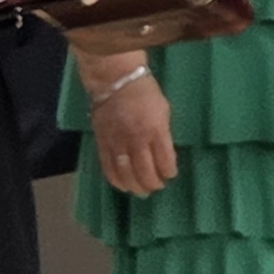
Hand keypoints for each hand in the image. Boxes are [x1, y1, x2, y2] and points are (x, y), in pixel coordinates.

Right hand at [86, 60, 175, 194]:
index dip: (168, 172)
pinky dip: (115, 179)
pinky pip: (107, 167)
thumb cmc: (146, 94)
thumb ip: (163, 134)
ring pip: (125, 173)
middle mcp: (136, 140)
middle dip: (152, 183)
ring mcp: (117, 143)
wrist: (116, 81)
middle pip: (144, 171)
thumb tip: (164, 153)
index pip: (164, 160)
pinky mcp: (102, 142)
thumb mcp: (164, 111)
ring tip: (141, 191)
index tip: (170, 175)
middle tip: (156, 187)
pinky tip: (122, 185)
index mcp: (155, 131)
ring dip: (134, 186)